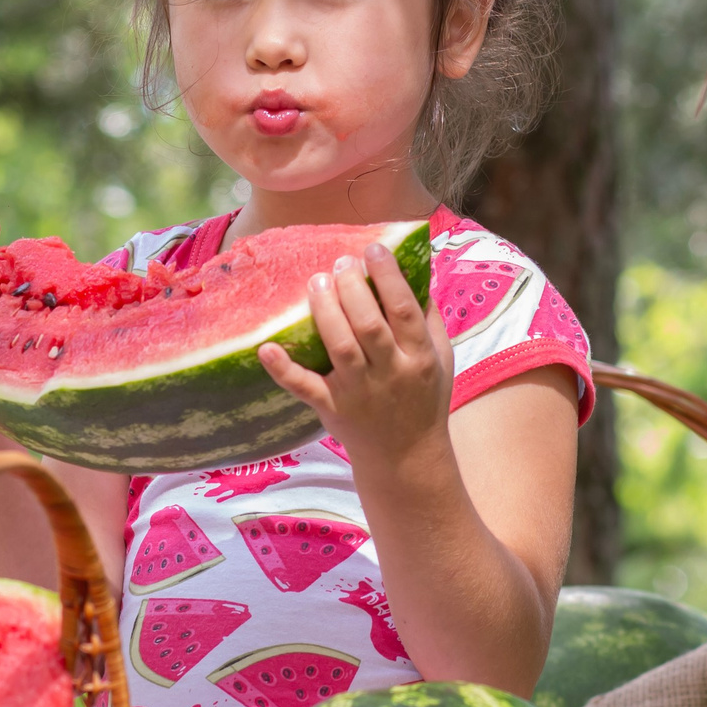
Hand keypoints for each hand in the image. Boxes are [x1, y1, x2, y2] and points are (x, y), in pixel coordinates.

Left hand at [258, 240, 453, 464]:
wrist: (406, 457)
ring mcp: (359, 392)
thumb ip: (429, 319)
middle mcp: (390, 373)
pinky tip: (266, 348)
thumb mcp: (441, 359)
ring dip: (326, 312)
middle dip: (352, 289)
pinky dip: (284, 370)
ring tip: (315, 280)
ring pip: (341, 348)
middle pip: (369, 325)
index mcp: (419, 357)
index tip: (373, 249)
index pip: (404, 310)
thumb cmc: (422, 398)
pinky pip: (306, 388)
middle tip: (340, 263)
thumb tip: (415, 270)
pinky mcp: (332, 408)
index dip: (389, 276)